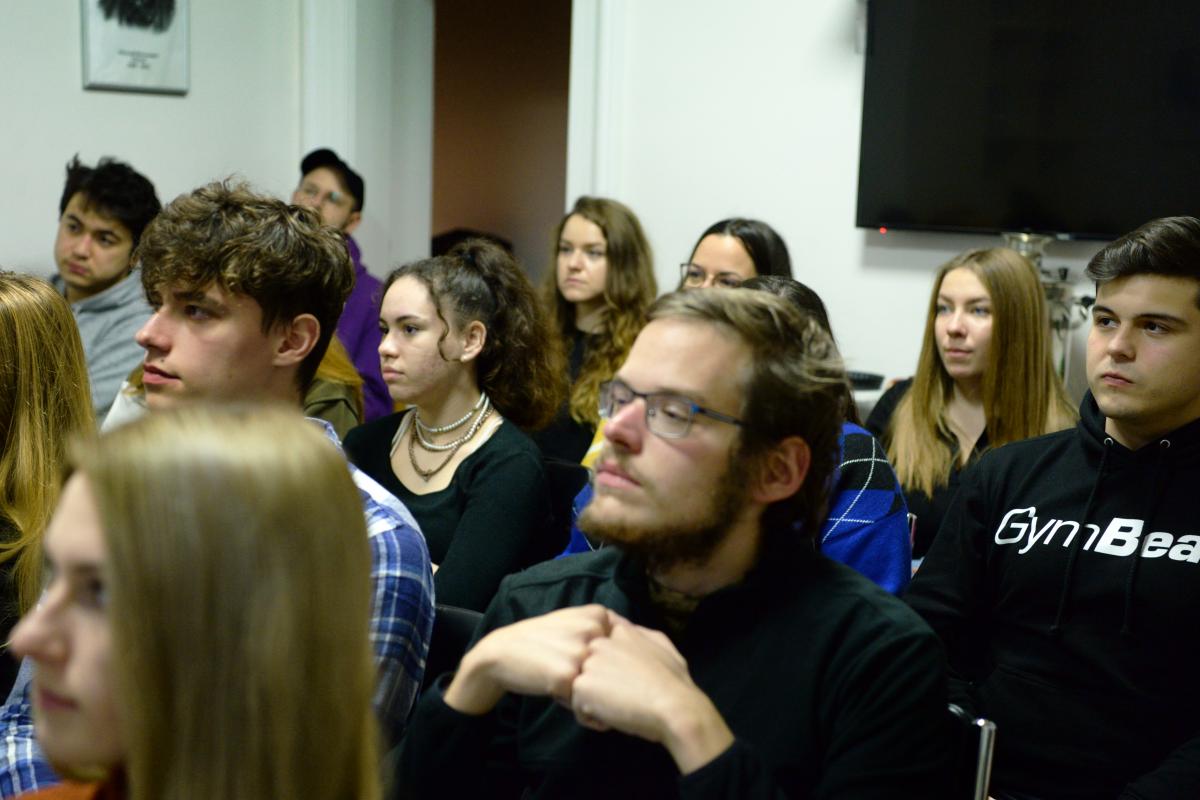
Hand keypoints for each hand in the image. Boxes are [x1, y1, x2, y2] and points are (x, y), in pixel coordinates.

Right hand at [443, 604, 610, 714]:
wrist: (499, 653)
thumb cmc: (539, 643)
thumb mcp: (573, 625)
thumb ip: (603, 632)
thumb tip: (639, 649)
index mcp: (598, 614)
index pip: (621, 653)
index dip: (599, 664)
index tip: (573, 654)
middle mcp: (593, 629)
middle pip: (612, 672)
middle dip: (592, 681)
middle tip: (562, 667)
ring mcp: (580, 651)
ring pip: (598, 689)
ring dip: (581, 693)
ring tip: (556, 677)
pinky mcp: (566, 676)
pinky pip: (580, 702)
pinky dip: (567, 702)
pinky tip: (549, 687)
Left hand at [570, 611, 732, 772]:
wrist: (675, 706)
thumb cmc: (675, 682)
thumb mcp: (662, 646)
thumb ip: (640, 635)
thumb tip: (624, 629)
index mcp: (620, 631)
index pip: (600, 650)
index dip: (611, 671)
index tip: (628, 682)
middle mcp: (600, 641)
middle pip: (589, 670)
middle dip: (602, 686)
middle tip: (627, 698)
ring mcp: (588, 662)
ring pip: (582, 689)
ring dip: (597, 703)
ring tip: (622, 708)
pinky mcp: (581, 685)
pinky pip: (577, 708)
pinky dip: (594, 719)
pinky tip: (615, 718)